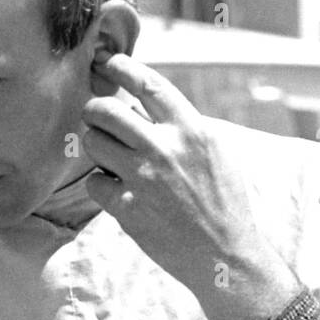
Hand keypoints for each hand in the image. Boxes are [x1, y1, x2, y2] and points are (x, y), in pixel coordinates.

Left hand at [82, 52, 299, 319]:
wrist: (226, 256)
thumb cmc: (224, 203)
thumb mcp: (215, 153)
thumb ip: (182, 127)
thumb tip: (142, 106)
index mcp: (192, 130)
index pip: (149, 85)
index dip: (122, 68)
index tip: (106, 62)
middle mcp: (166, 149)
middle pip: (107, 110)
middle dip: (95, 110)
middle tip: (96, 118)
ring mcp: (144, 178)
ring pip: (94, 143)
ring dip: (96, 147)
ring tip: (111, 159)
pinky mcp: (128, 209)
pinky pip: (94, 183)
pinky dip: (100, 185)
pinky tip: (117, 192)